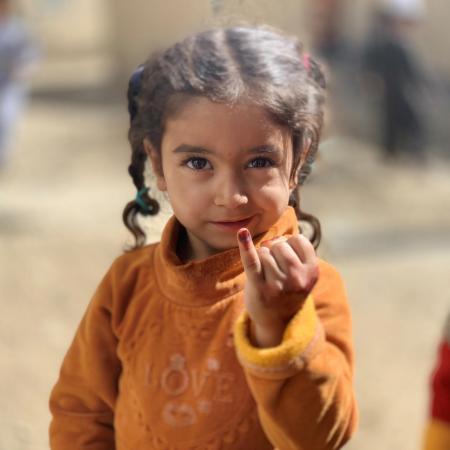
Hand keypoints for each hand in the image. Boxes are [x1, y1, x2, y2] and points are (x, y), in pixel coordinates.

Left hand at [237, 229, 318, 347]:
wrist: (278, 319)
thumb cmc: (288, 288)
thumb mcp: (302, 272)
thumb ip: (293, 251)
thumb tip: (270, 240)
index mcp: (312, 272)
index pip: (298, 240)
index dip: (289, 244)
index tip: (287, 257)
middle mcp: (297, 279)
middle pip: (279, 246)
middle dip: (274, 251)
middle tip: (275, 268)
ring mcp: (278, 284)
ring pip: (264, 252)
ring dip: (262, 258)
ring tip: (266, 274)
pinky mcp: (259, 287)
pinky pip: (251, 261)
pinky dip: (245, 246)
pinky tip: (242, 233)